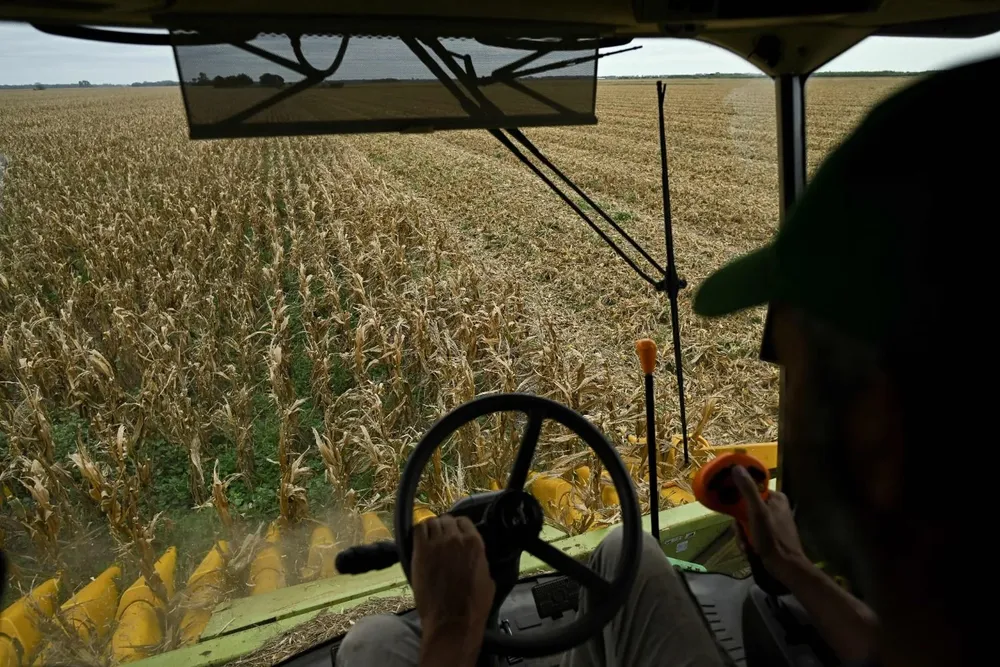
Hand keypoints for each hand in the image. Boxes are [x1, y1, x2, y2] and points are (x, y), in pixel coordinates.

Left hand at [412, 515, 494, 666]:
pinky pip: (417, 530)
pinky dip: (419, 532)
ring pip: (431, 522)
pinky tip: (420, 541)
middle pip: (446, 520)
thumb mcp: (488, 580)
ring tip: (429, 539)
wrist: (452, 621)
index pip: (464, 521)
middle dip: (444, 527)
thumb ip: (480, 561)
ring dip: (431, 529)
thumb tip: (475, 558)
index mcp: (475, 543)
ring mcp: (437, 543)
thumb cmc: (473, 606)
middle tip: (441, 538)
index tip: (455, 534)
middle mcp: (456, 538)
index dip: (458, 527)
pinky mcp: (420, 552)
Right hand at [732, 465, 811, 586]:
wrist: (786, 568)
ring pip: (746, 522)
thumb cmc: (773, 538)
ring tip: (746, 545)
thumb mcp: (757, 512)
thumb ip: (747, 490)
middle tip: (740, 532)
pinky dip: (748, 541)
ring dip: (742, 534)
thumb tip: (736, 467)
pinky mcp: (770, 536)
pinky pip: (752, 533)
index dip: (737, 498)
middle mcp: (775, 507)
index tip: (729, 508)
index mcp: (776, 497)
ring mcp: (772, 522)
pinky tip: (749, 549)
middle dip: (739, 523)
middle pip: (745, 508)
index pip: (750, 489)